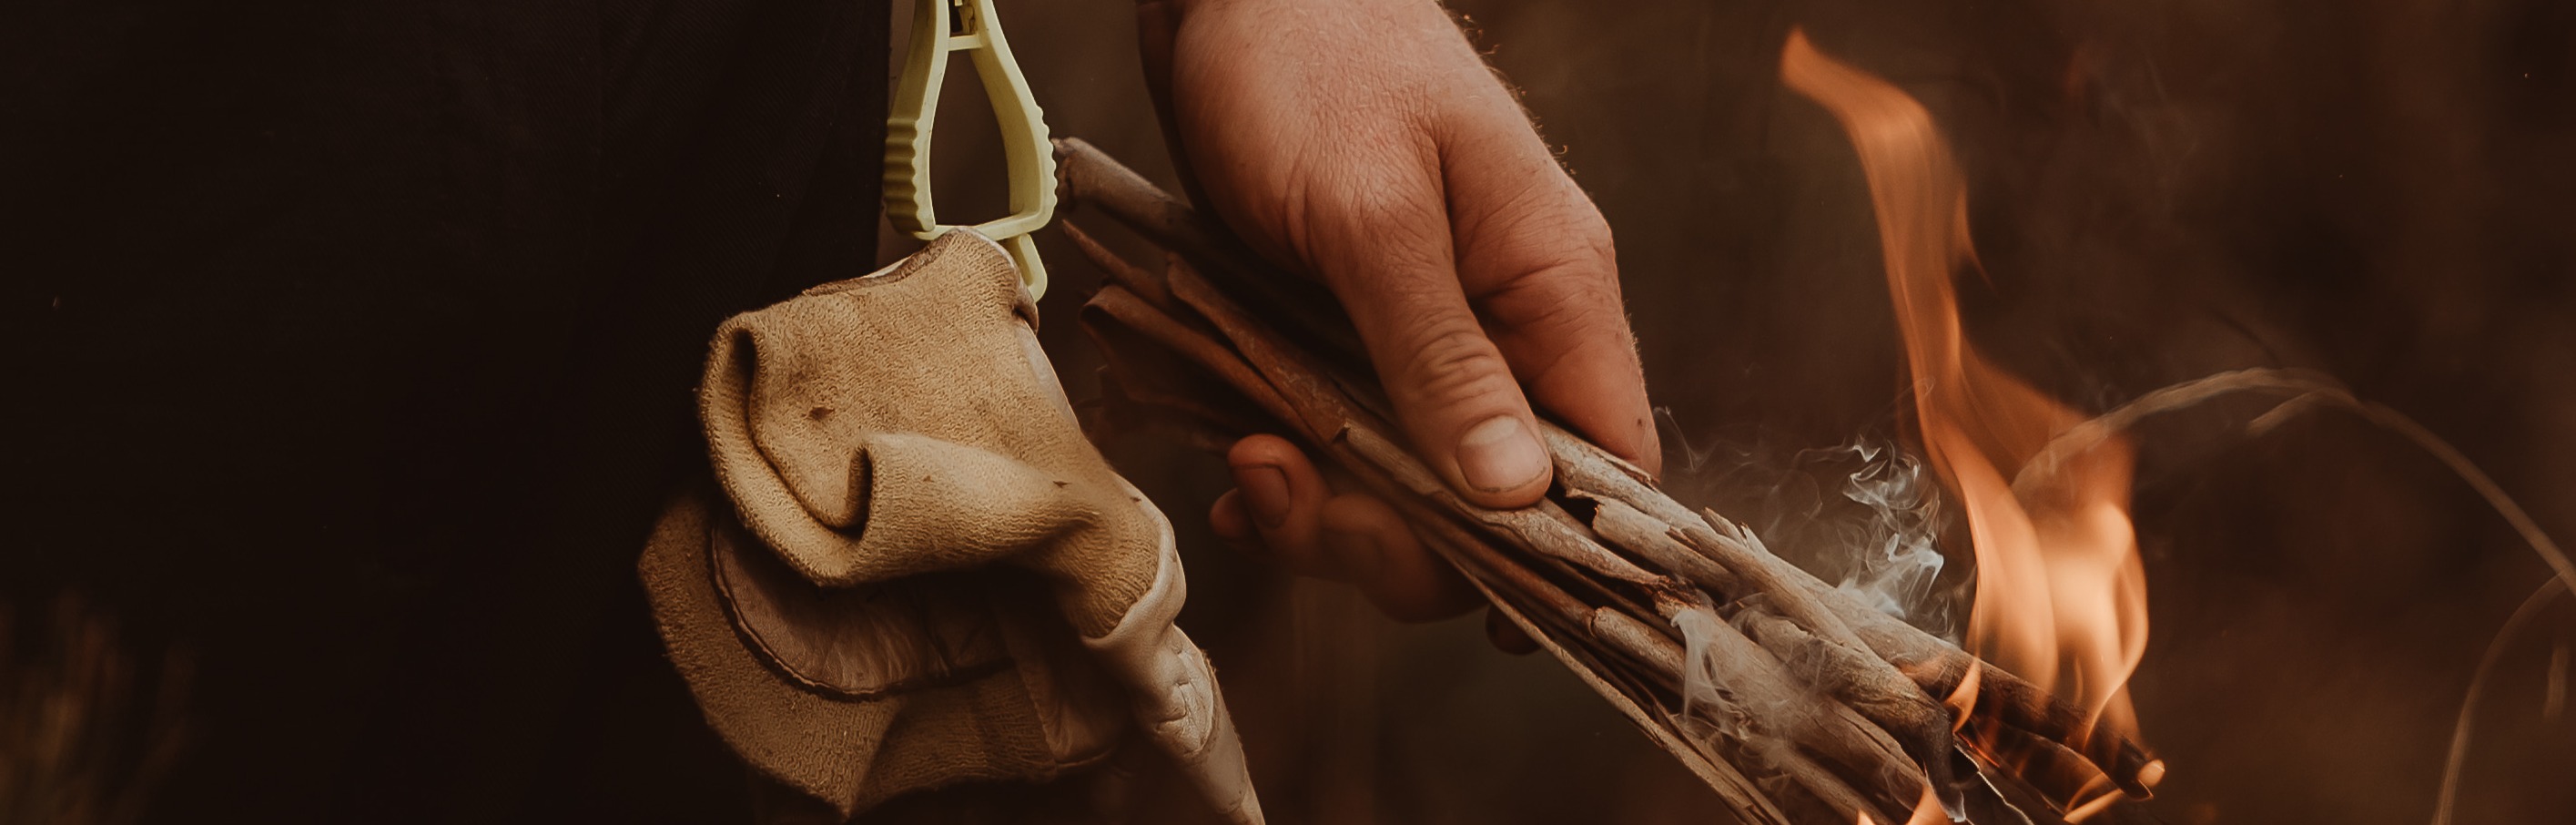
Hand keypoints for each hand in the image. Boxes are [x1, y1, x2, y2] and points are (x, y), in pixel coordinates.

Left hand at [1137, 0, 1658, 644]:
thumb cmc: (1313, 64)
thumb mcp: (1374, 213)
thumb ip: (1443, 355)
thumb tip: (1517, 495)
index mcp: (1552, 290)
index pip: (1612, 465)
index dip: (1565, 555)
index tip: (1479, 604)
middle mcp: (1505, 331)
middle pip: (1501, 510)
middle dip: (1402, 543)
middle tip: (1294, 502)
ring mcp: (1425, 343)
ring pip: (1413, 496)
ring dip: (1328, 515)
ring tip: (1246, 473)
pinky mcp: (1348, 345)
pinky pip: (1345, 454)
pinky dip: (1294, 480)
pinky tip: (1239, 471)